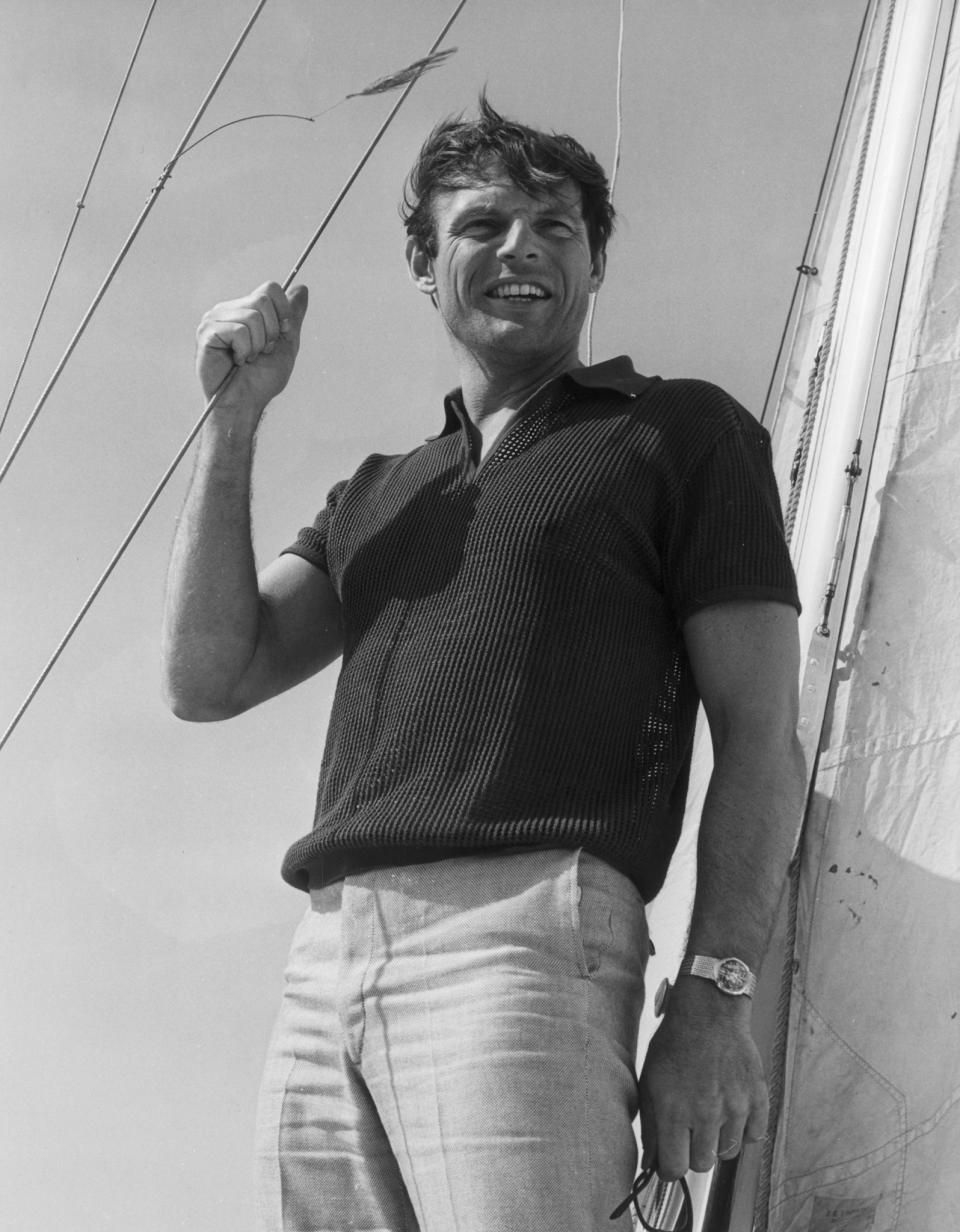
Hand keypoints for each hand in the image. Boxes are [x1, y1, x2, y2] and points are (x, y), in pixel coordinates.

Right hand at [195, 281, 308, 422]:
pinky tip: (236, 362)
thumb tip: (302, 288)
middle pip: (263, 300)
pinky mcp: (207, 333)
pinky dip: (245, 351)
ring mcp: (214, 319)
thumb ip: (292, 316)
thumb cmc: (261, 380)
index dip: (283, 313)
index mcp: (245, 309)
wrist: (244, 404)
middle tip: (261, 352)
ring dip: (258, 345)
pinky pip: (239, 332)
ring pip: (252, 317)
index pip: (270, 288)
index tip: (280, 336)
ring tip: (248, 359)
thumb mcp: (285, 344)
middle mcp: (228, 310)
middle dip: (271, 332)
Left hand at [637, 982, 767, 1181]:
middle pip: (702, 1164)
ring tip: (710, 1115)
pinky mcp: (757, 1099)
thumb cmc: (675, 1043)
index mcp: (674, 1110)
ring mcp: (735, 1107)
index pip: (674, 1167)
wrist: (709, 1011)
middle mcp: (706, 1113)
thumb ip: (650, 1124)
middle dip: (693, 1154)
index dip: (669, 1169)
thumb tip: (650, 1161)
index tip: (669, 1162)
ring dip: (717, 1141)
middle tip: (689, 1133)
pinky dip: (743, 1129)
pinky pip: (753, 1136)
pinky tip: (731, 1110)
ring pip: (728, 1153)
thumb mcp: (650, 1080)